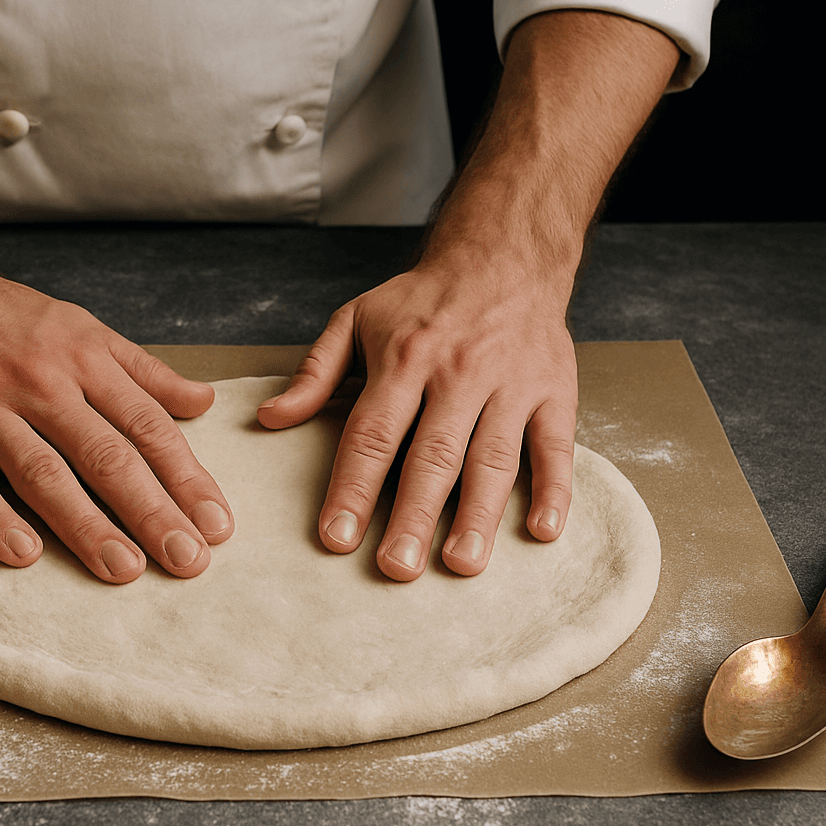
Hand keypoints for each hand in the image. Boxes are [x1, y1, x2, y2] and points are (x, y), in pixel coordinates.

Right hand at [0, 251, 235, 583]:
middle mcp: (38, 381)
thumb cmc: (0, 314)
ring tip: (124, 568)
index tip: (216, 523)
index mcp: (82, 358)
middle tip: (187, 560)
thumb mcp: (80, 327)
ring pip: (42, 472)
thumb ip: (142, 371)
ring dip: (86, 524)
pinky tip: (24, 554)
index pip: (147, 425)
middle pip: (105, 454)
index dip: (186, 477)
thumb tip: (204, 401)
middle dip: (151, 510)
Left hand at [256, 252, 577, 581]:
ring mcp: (510, 385)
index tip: (336, 537)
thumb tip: (270, 418)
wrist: (505, 256)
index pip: (373, 434)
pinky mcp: (554, 392)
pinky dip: (553, 490)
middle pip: (433, 455)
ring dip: (479, 515)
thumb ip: (315, 373)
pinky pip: (555, 446)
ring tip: (460, 564)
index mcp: (404, 359)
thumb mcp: (356, 318)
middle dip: (414, 516)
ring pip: (493, 458)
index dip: (353, 487)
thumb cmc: (423, 299)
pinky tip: (541, 531)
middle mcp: (458, 374)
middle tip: (397, 569)